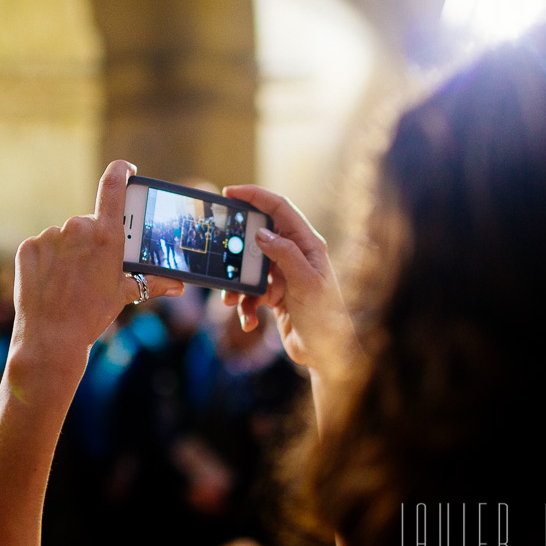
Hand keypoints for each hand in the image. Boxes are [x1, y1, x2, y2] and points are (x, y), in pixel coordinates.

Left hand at [9, 161, 183, 402]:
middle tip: (91, 269)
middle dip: (92, 240)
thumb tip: (179, 284)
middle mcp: (77, 228)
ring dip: (68, 251)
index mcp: (106, 235)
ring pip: (64, 236)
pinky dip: (47, 260)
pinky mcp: (28, 248)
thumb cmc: (92, 316)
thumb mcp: (124, 295)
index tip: (126, 170)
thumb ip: (153, 282)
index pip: (114, 185)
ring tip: (69, 281)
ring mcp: (49, 237)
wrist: (51, 339)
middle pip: (88, 222)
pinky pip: (42, 247)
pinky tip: (50, 282)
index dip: (121, 172)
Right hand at [220, 185, 356, 374]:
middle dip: (237, 248)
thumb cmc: (324, 317)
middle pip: (258, 236)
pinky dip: (245, 305)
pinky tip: (250, 321)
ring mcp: (283, 274)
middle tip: (219, 251)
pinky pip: (250, 292)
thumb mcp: (306, 283)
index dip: (255, 196)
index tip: (230, 192)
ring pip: (249, 267)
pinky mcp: (273, 294)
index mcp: (307, 244)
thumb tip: (261, 232)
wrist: (325, 353)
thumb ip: (284, 254)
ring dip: (237, 285)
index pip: (279, 208)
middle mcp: (295, 254)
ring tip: (231, 301)